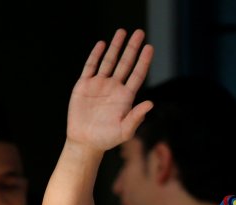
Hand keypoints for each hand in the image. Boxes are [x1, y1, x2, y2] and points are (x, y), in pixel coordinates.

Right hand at [67, 29, 153, 151]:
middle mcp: (114, 88)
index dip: (144, 61)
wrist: (85, 142)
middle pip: (126, 63)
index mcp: (126, 97)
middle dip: (132, 48)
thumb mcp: (125, 131)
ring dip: (116, 47)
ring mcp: (99, 85)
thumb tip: (151, 103)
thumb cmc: (107, 139)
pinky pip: (91, 66)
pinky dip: (96, 55)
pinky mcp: (84, 85)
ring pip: (109, 61)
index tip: (150, 47)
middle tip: (139, 33)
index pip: (137, 74)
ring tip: (122, 31)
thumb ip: (136, 117)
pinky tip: (102, 44)